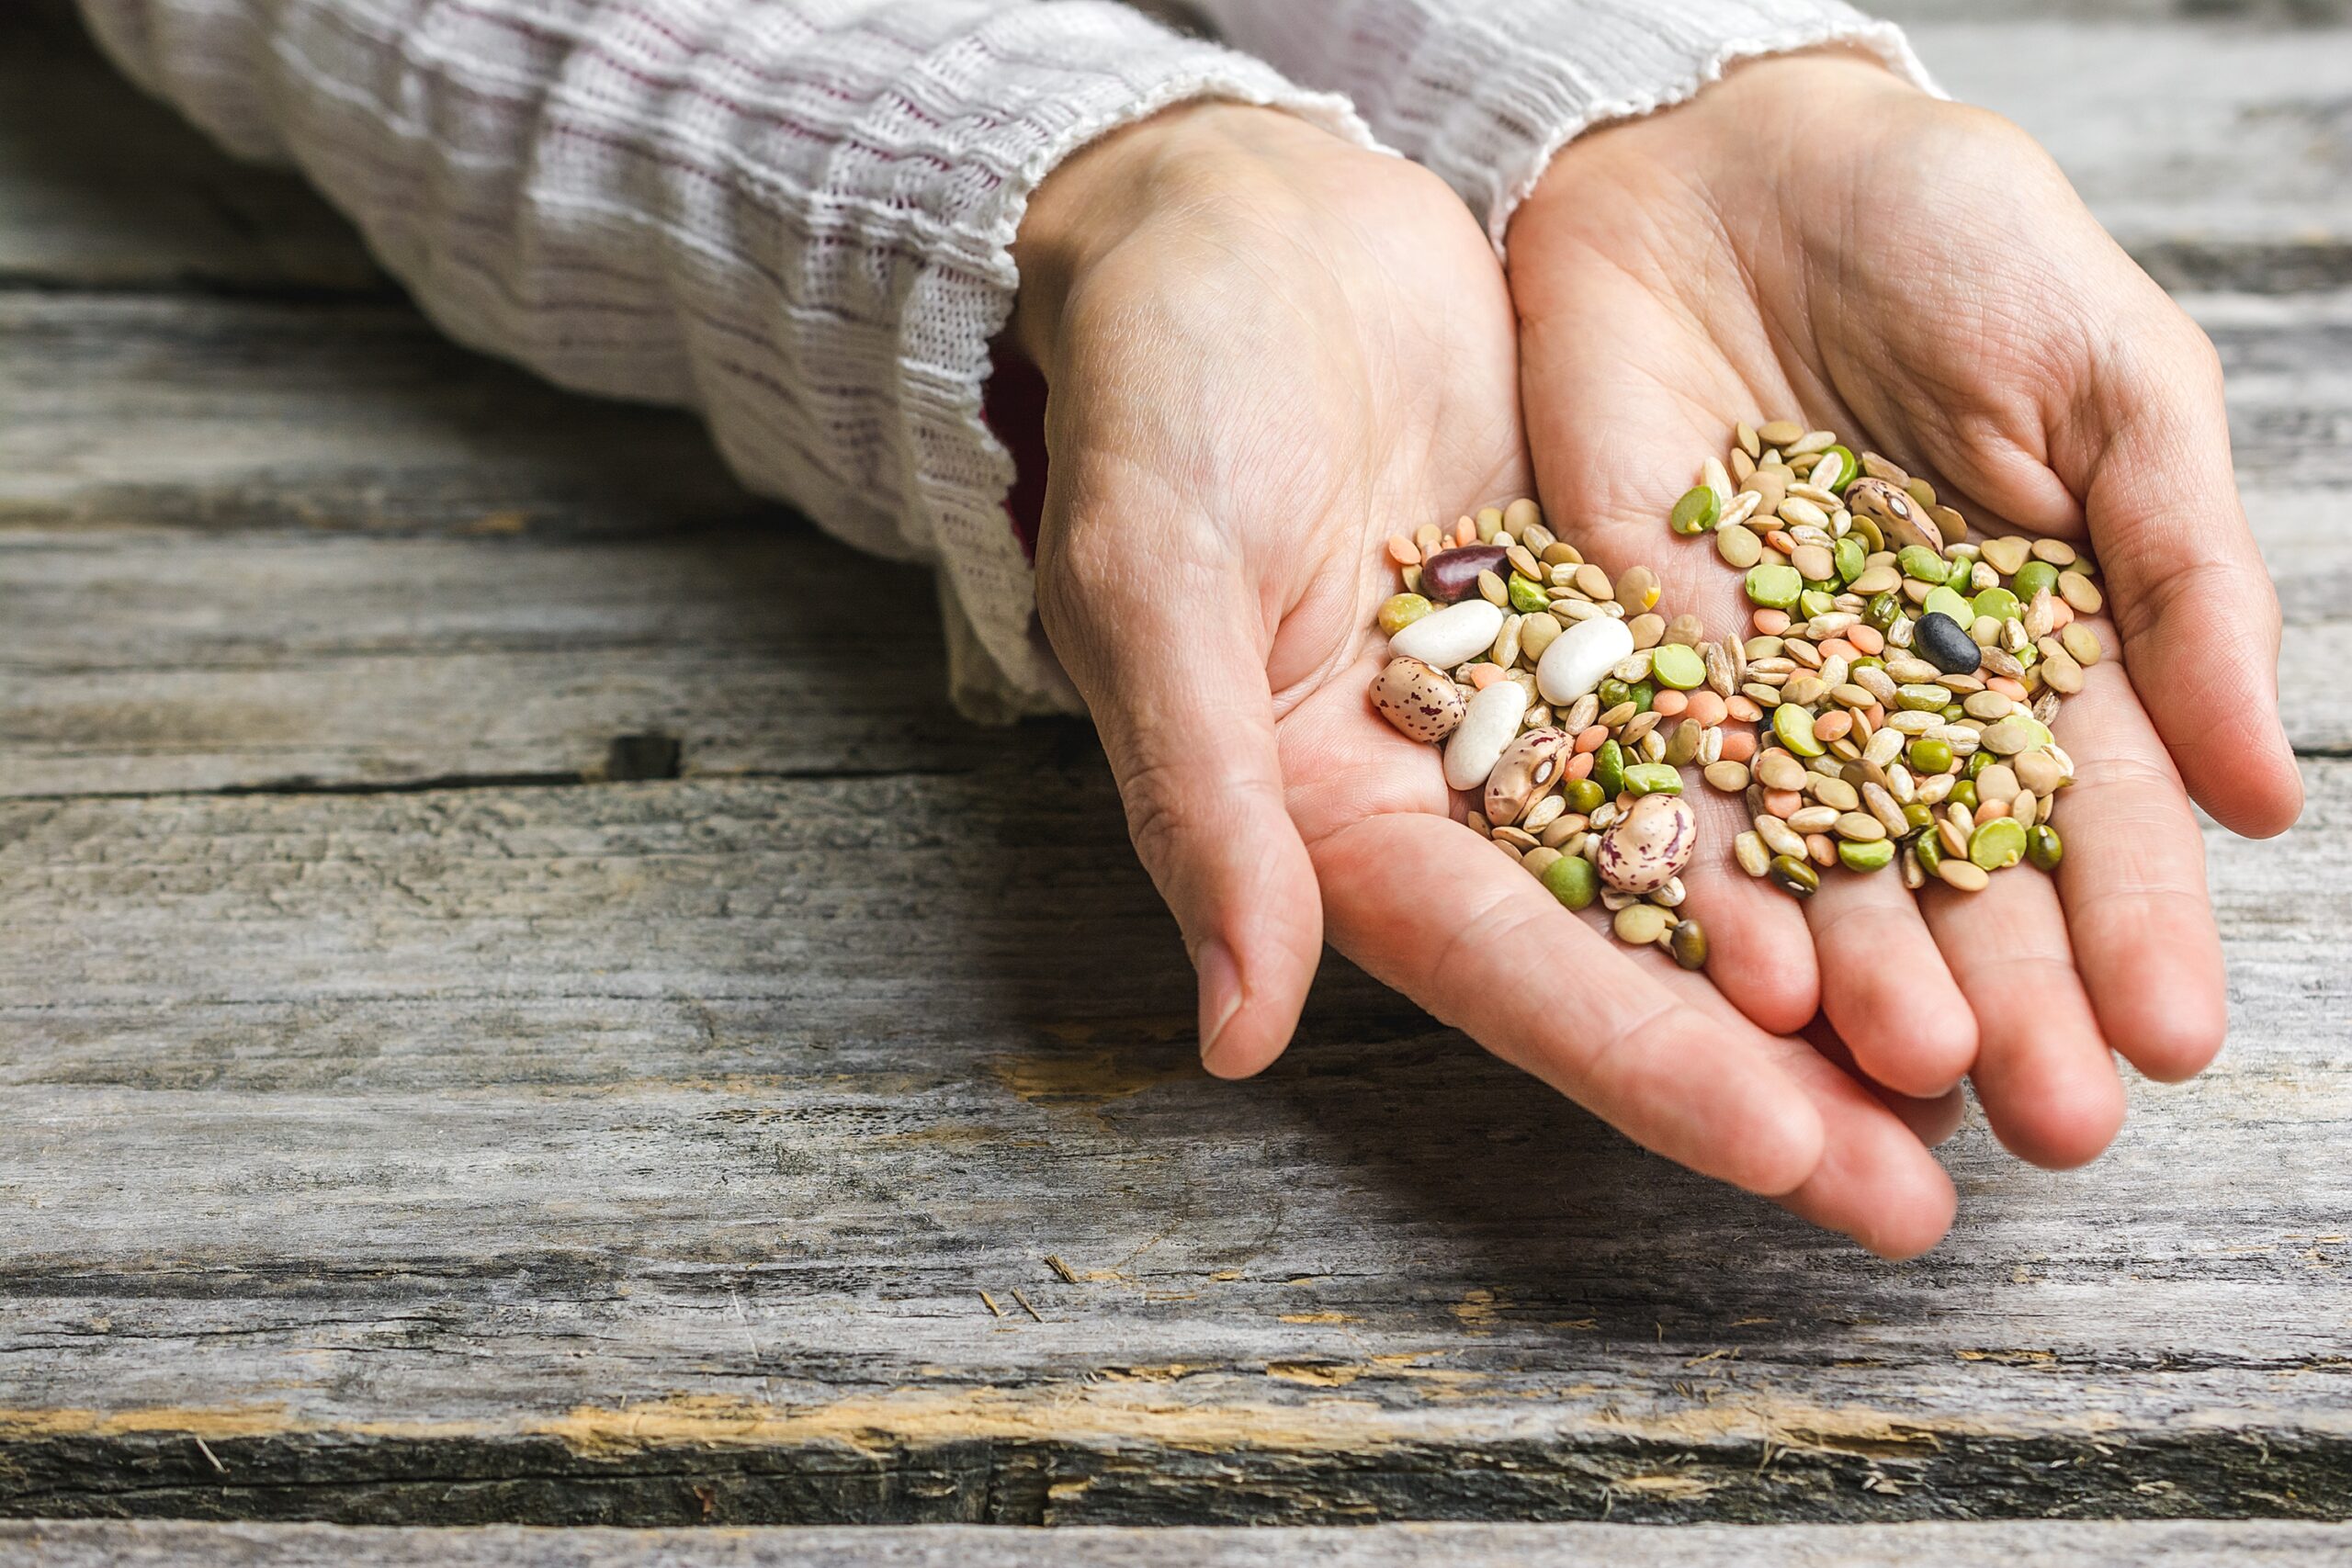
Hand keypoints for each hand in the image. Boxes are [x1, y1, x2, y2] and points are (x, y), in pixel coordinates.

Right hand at [1013, 102, 1959, 1254]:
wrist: (1239, 218)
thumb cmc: (1160, 394)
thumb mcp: (1154, 585)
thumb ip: (1202, 800)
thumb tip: (1232, 1032)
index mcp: (1331, 814)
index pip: (1503, 967)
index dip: (1642, 1063)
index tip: (1784, 1151)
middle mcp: (1449, 788)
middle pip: (1629, 954)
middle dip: (1771, 1079)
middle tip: (1918, 1197)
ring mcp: (1544, 698)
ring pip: (1711, 856)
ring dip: (1836, 967)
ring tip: (1976, 1072)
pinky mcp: (1614, 604)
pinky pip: (1744, 710)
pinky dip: (1835, 788)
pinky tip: (1947, 853)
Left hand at [1505, 51, 2299, 1168]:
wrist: (1733, 157)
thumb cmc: (1953, 241)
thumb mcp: (2109, 383)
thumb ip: (2182, 573)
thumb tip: (2265, 791)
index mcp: (2032, 643)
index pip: (2095, 811)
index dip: (2136, 925)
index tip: (2173, 1038)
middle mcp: (1891, 695)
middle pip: (1956, 870)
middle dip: (2009, 994)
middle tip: (2053, 1123)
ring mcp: (1758, 684)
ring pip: (1815, 856)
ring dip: (1864, 973)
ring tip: (1909, 1079)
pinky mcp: (1626, 649)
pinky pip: (1667, 779)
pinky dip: (1708, 872)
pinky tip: (1750, 974)